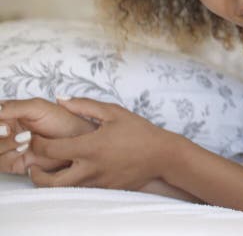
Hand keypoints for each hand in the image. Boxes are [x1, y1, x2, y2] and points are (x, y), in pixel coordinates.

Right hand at [0, 98, 96, 174]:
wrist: (78, 141)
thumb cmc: (61, 120)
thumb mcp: (37, 108)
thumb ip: (13, 107)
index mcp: (6, 113)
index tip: (4, 123)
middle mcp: (3, 130)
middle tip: (8, 129)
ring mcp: (5, 146)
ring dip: (3, 144)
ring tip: (25, 138)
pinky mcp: (10, 162)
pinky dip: (6, 155)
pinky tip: (23, 149)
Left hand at [28, 97, 177, 190]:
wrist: (163, 156)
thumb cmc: (140, 131)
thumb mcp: (114, 112)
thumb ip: (84, 105)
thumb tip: (60, 99)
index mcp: (90, 147)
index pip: (50, 149)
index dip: (36, 143)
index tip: (36, 138)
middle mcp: (90, 168)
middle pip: (49, 181)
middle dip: (35, 174)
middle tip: (34, 165)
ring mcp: (97, 182)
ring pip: (63, 189)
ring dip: (52, 180)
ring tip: (52, 169)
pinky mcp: (105, 189)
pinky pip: (81, 189)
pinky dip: (72, 182)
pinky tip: (76, 170)